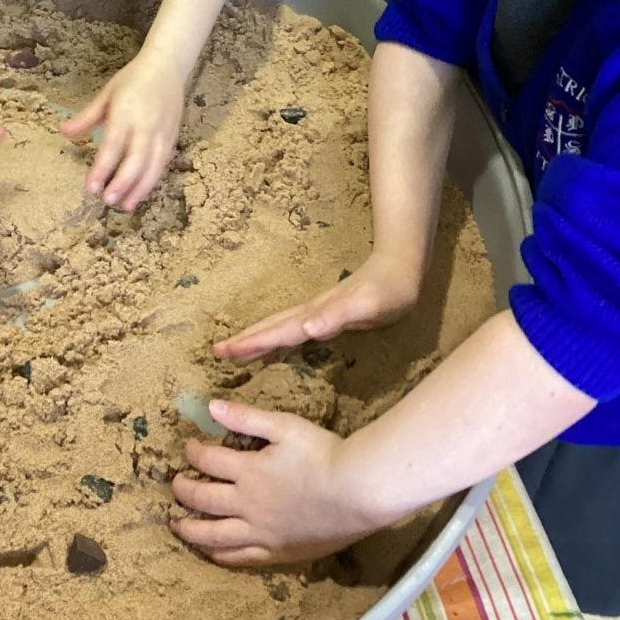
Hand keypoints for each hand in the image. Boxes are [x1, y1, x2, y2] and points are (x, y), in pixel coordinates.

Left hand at [60, 46, 183, 209]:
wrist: (167, 67)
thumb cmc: (133, 80)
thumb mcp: (106, 94)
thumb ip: (86, 117)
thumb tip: (62, 132)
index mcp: (126, 112)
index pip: (113, 145)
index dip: (102, 168)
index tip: (90, 186)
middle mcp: (147, 125)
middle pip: (136, 159)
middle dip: (122, 182)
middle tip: (107, 200)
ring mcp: (163, 133)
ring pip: (153, 166)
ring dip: (140, 188)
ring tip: (125, 206)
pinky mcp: (172, 139)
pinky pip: (163, 165)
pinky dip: (152, 182)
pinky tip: (140, 195)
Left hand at [170, 398, 380, 565]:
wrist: (357, 492)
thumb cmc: (323, 454)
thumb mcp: (285, 426)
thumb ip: (247, 417)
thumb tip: (211, 407)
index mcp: (248, 471)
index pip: (208, 461)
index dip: (193, 453)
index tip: (188, 448)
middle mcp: (247, 505)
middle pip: (203, 500)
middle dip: (183, 491)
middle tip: (174, 486)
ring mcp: (261, 533)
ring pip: (215, 536)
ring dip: (191, 529)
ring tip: (177, 525)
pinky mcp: (277, 552)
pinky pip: (241, 558)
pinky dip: (220, 555)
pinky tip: (212, 552)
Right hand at [213, 252, 422, 363]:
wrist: (401, 267)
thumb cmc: (388, 290)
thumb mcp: (367, 306)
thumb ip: (336, 316)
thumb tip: (306, 328)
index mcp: (317, 314)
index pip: (279, 331)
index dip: (253, 342)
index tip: (225, 351)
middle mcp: (313, 313)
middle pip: (272, 327)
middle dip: (245, 340)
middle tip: (217, 351)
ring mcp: (319, 312)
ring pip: (280, 326)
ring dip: (257, 337)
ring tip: (235, 349)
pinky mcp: (328, 314)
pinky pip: (294, 329)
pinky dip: (278, 337)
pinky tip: (276, 344)